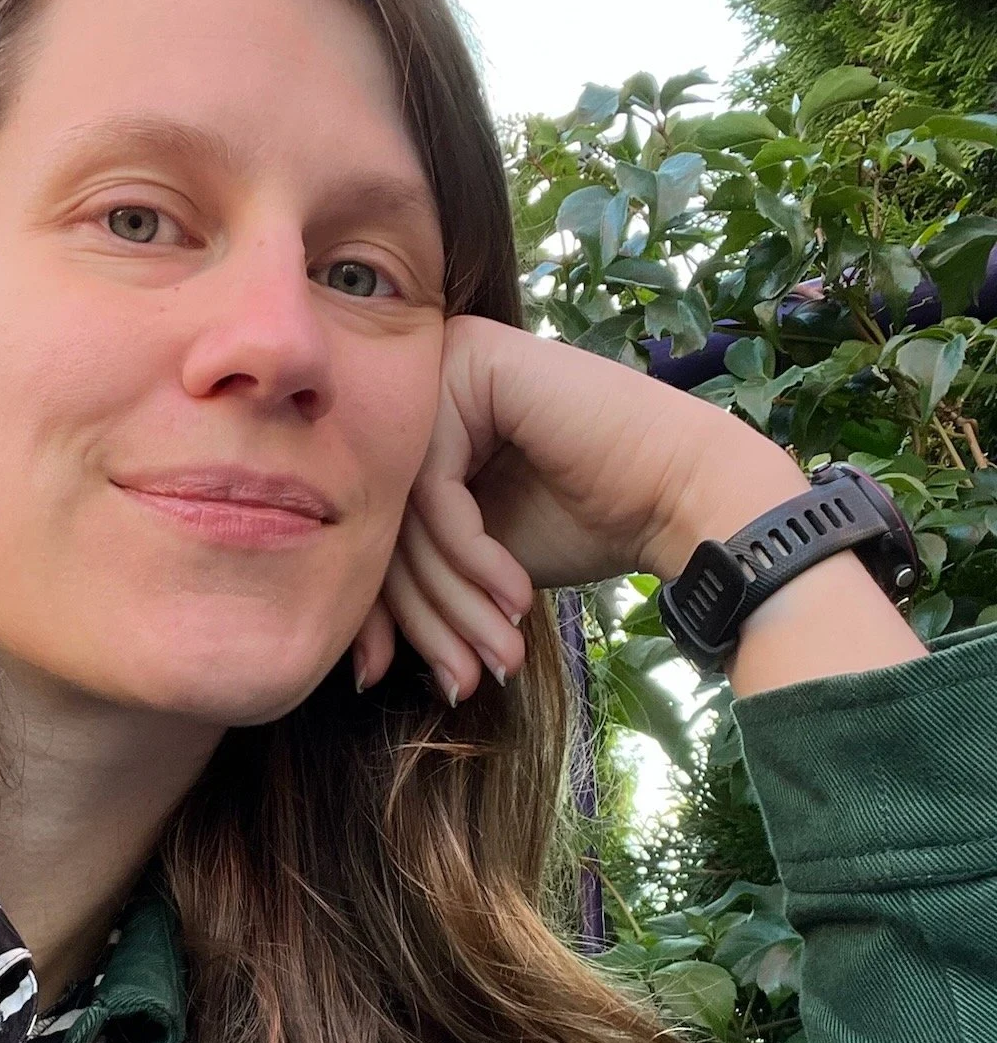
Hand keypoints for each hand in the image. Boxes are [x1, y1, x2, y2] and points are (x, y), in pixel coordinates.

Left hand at [352, 316, 809, 702]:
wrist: (686, 497)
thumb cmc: (592, 524)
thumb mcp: (479, 564)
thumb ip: (418, 581)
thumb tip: (356, 662)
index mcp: (416, 419)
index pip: (374, 523)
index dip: (382, 612)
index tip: (385, 677)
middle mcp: (423, 380)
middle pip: (386, 518)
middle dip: (427, 617)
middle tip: (462, 679)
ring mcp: (447, 362)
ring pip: (407, 510)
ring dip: (455, 601)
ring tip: (494, 656)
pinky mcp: (475, 364)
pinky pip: (438, 486)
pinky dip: (474, 555)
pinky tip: (517, 596)